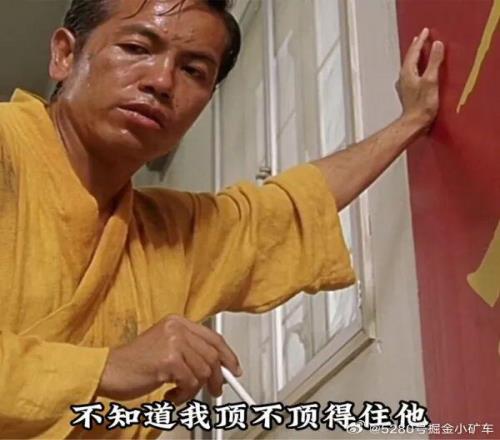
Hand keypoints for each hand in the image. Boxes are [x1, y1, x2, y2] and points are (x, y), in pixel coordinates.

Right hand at [97, 315, 241, 404]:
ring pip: (203, 371)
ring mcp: (173, 342)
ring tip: (180, 393)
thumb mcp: (166, 348)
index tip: (234, 369)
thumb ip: (191, 352)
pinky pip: (190, 382)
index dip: (228, 355)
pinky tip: (170, 395)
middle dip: (217, 378)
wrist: (108, 370)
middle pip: (213, 355)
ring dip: (194, 390)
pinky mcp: (168, 360)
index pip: (213, 337)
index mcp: (178, 322)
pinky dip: (183, 395)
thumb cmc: (134, 363)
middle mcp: (177, 328)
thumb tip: (219, 368)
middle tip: (215, 390)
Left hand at [396, 28, 444, 129]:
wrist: (414, 124)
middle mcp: (402, 78)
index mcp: (407, 72)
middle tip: (420, 38)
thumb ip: (434, 62)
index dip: (420, 41)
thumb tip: (437, 44)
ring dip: (415, 57)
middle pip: (409, 58)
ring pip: (409, 66)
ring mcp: (403, 86)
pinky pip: (410, 74)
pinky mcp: (407, 93)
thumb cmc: (422, 104)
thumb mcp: (431, 80)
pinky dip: (415, 68)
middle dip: (415, 48)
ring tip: (420, 52)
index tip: (425, 32)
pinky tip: (418, 71)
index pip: (413, 52)